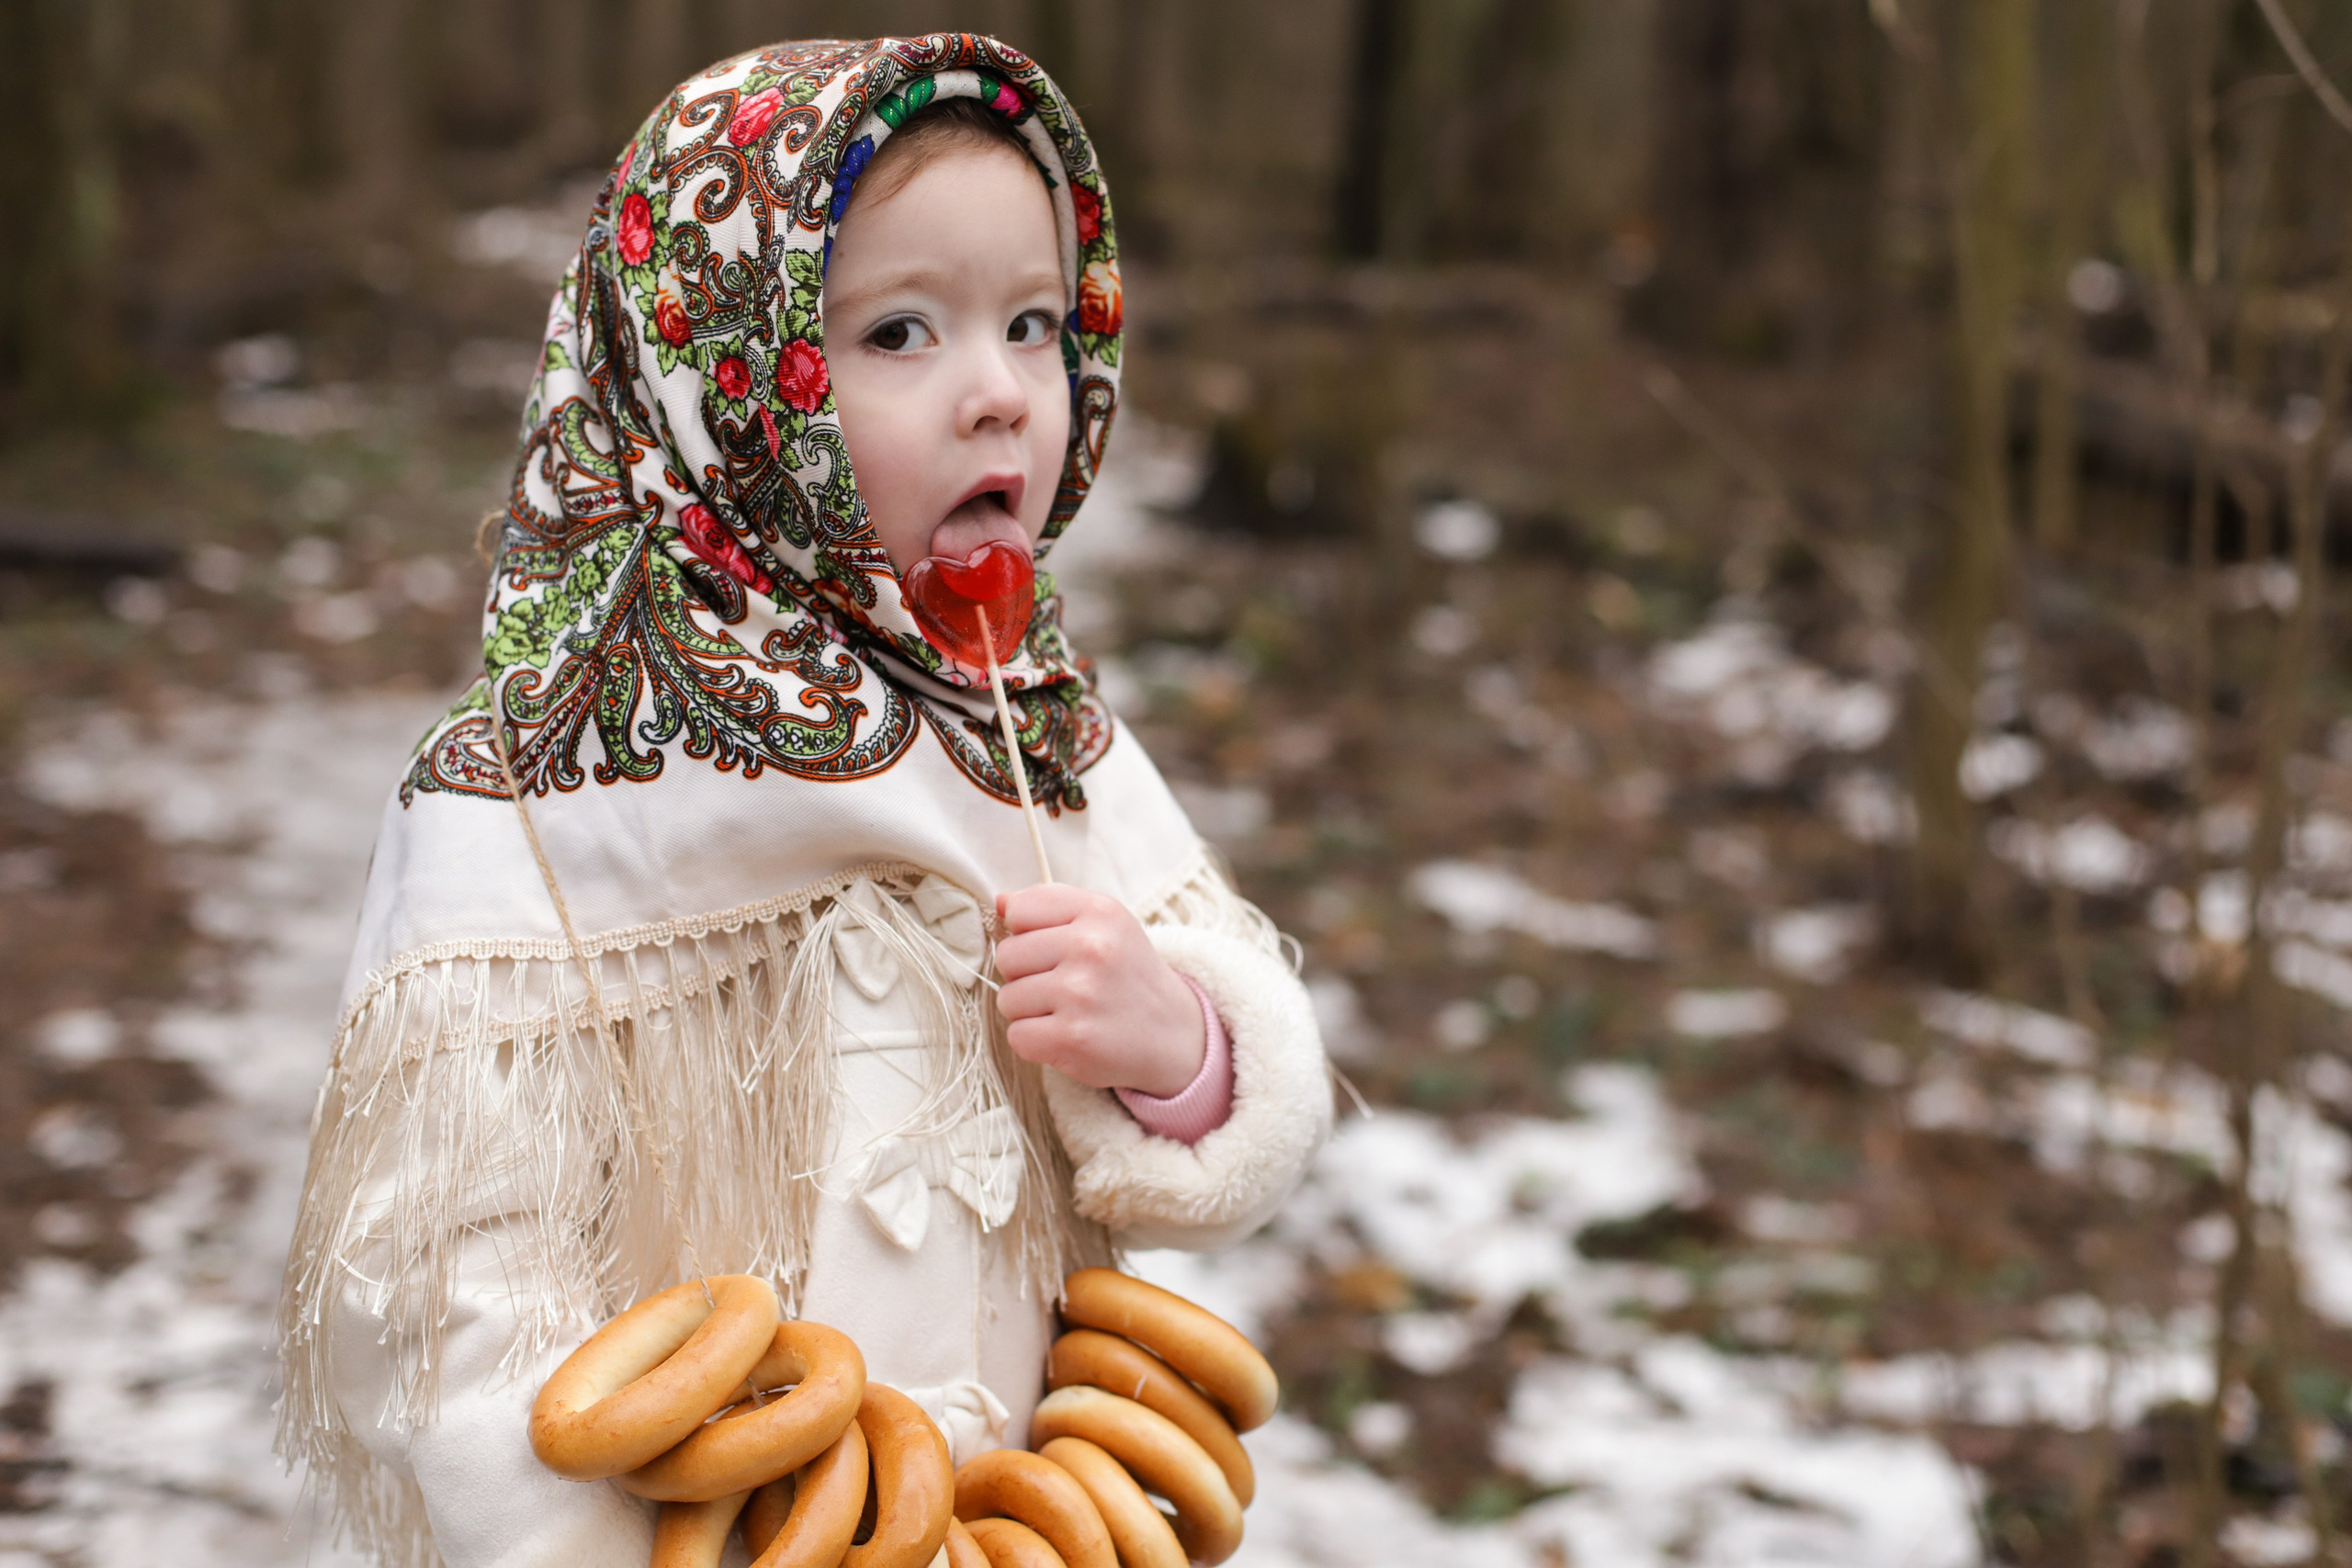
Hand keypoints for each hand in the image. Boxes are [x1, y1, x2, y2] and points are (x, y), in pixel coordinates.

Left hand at [995, 884, 1205, 1096]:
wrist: (1175, 1034)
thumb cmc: (1129, 976)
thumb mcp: (1107, 925)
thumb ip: (1053, 906)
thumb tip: (1000, 902)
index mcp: (1099, 912)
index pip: (1019, 910)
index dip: (1027, 934)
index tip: (1054, 950)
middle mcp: (1091, 947)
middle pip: (1007, 956)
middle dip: (1025, 975)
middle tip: (1062, 986)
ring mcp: (1080, 994)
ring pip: (1007, 999)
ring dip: (1029, 1012)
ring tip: (1068, 1012)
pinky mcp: (1071, 1038)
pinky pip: (1017, 1035)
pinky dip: (1035, 1042)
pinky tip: (1067, 1036)